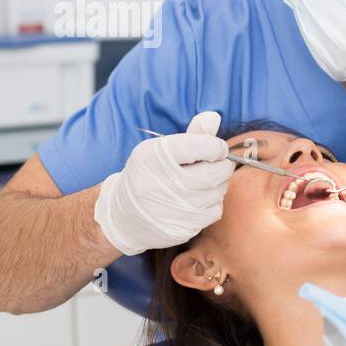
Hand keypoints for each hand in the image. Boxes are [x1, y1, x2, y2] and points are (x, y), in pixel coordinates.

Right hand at [94, 111, 232, 255]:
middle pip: (217, 171)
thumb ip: (191, 135)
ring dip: (217, 184)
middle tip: (212, 164)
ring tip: (199, 182)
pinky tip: (196, 199)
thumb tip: (214, 117)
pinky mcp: (183, 227)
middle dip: (221, 165)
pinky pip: (215, 210)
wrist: (123, 215)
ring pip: (219, 190)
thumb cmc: (148, 175)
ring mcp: (173, 208)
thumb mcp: (160, 150)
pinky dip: (211, 202)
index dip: (216, 146)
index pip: (203, 146)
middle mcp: (163, 183)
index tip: (214, 148)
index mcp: (155, 157)